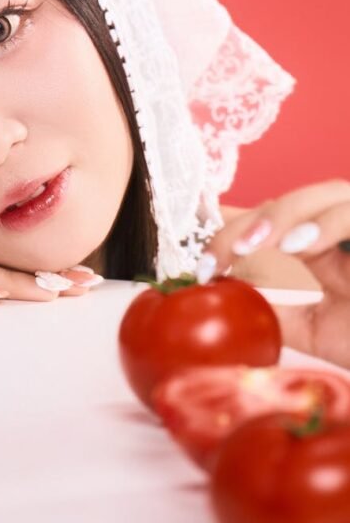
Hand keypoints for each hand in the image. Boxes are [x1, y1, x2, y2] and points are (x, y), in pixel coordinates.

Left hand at [200, 179, 349, 368]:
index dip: (229, 222)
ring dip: (282, 217)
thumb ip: (275, 305)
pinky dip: (325, 224)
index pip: (269, 217)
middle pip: (289, 202)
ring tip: (251, 249)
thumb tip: (225, 287)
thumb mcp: (315, 328)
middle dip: (245, 226)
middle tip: (213, 259)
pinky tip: (299, 246)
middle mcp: (346, 228)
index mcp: (324, 245)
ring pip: (327, 194)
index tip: (189, 241)